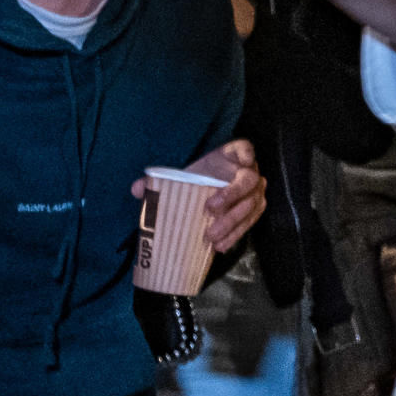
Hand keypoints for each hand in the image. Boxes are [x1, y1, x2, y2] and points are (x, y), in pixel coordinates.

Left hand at [136, 139, 265, 252]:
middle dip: (232, 196)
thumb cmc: (196, 179)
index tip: (242, 162)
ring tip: (211, 237)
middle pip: (249, 181)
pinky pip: (250, 223)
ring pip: (252, 206)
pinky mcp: (254, 211)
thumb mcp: (181, 176)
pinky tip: (220, 246)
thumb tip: (139, 189)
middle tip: (210, 211)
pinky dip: (235, 235)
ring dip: (233, 222)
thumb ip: (159, 180)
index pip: (245, 149)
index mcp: (233, 155)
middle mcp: (250, 172)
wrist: (206, 193)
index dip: (246, 154)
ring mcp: (256, 192)